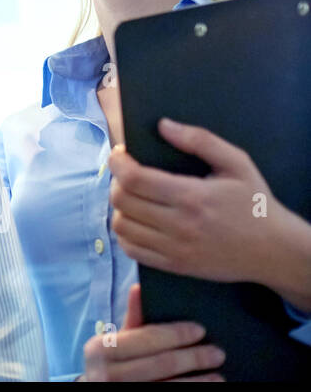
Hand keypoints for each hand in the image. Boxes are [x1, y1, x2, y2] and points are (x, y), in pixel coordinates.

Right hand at [81, 285, 223, 381]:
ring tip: (218, 376)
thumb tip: (138, 288)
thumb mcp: (115, 342)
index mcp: (101, 349)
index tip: (200, 329)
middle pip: (162, 363)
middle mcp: (107, 373)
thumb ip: (132, 319)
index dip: (175, 333)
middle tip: (217, 353)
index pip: (145, 338)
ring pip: (170, 387)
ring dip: (199, 381)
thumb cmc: (111, 364)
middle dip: (193, 357)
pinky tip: (206, 390)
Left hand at [109, 118, 286, 283]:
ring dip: (119, 207)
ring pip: (121, 226)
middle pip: (122, 201)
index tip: (120, 154)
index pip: (134, 179)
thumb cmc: (255, 204)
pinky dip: (125, 233)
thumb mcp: (237, 164)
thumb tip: (163, 125)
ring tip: (132, 197)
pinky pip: (131, 250)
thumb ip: (200, 140)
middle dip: (116, 181)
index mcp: (192, 197)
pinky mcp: (174, 266)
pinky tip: (137, 221)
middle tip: (127, 173)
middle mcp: (179, 225)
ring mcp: (175, 249)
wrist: (274, 250)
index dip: (118, 162)